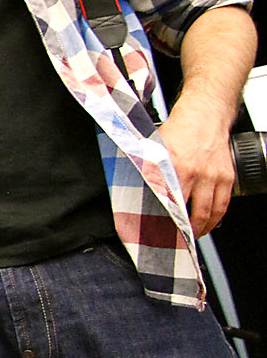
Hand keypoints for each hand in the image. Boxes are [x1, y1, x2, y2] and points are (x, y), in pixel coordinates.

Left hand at [156, 97, 236, 235]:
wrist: (205, 116)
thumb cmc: (178, 131)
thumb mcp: (154, 149)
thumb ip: (146, 169)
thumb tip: (130, 186)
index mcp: (176, 167)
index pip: (169, 203)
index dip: (164, 221)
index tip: (158, 233)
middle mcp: (197, 174)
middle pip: (191, 213)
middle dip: (183, 231)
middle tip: (174, 241)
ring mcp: (214, 176)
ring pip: (209, 213)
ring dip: (200, 229)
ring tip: (190, 237)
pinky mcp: (227, 177)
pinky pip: (223, 205)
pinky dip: (215, 219)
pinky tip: (207, 225)